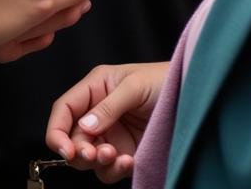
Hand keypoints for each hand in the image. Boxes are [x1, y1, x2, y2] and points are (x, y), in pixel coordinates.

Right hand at [45, 61, 168, 182]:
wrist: (193, 97)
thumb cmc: (163, 80)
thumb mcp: (134, 86)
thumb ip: (107, 106)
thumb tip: (83, 127)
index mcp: (94, 88)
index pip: (64, 110)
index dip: (57, 130)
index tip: (65, 150)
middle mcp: (98, 112)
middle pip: (72, 138)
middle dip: (79, 151)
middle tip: (94, 155)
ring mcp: (112, 134)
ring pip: (89, 157)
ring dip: (98, 162)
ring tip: (116, 157)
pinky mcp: (126, 152)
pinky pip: (109, 169)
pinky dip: (114, 170)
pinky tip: (129, 162)